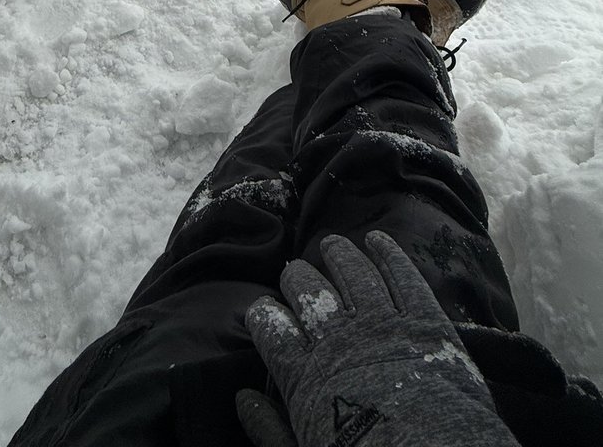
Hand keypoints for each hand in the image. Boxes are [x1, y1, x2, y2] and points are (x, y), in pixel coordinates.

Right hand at [238, 232, 517, 446]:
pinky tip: (377, 240)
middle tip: (294, 274)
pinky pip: (404, 278)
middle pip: (309, 292)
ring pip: (353, 274)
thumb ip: (270, 429)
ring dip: (339, 255)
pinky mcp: (424, 322)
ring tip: (330, 244)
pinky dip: (389, 255)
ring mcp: (383, 325)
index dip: (263, 316)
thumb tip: (243, 398)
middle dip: (297, 279)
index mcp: (306, 376)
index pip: (271, 330)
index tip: (263, 312)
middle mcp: (339, 340)